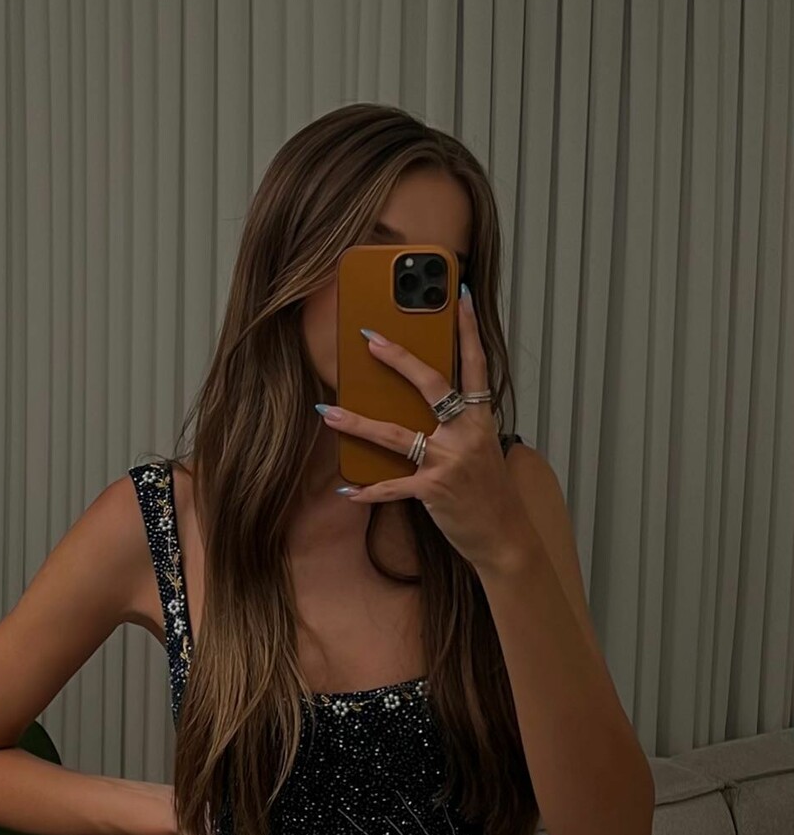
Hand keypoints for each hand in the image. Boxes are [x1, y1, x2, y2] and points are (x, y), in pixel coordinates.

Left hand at [318, 293, 528, 572]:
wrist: (505, 537)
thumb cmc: (490, 493)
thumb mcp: (481, 450)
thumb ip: (457, 426)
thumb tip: (426, 407)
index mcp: (481, 420)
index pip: (476, 365)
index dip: (469, 330)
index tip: (463, 297)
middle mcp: (466, 435)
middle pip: (431, 386)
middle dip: (399, 359)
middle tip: (370, 338)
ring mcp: (450, 462)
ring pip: (396, 435)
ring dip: (357, 423)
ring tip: (329, 411)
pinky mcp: (434, 490)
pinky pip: (392, 487)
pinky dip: (368, 490)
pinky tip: (347, 490)